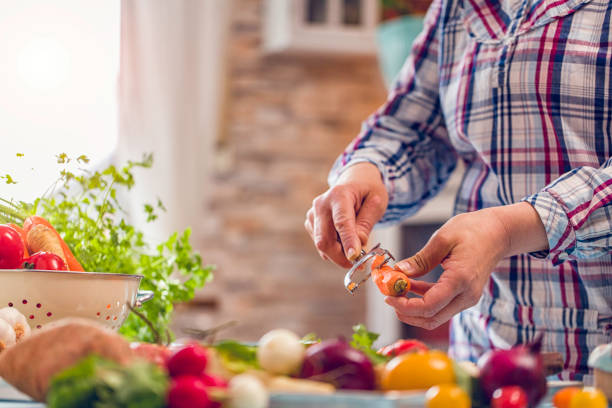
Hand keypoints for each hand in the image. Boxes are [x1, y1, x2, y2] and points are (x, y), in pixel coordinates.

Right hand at [304, 162, 387, 266]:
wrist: (355, 182)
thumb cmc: (368, 192)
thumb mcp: (377, 203)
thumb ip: (366, 224)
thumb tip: (357, 245)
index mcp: (338, 195)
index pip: (341, 222)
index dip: (347, 241)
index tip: (354, 257)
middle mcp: (321, 204)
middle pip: (325, 239)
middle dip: (341, 256)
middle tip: (359, 264)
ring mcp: (313, 214)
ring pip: (321, 245)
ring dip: (339, 253)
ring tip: (355, 246)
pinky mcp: (311, 223)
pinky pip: (321, 244)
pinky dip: (334, 249)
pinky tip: (345, 240)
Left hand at [386, 202, 547, 329]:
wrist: (499, 232)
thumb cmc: (474, 230)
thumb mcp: (442, 238)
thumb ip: (420, 259)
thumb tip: (398, 272)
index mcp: (461, 280)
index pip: (429, 306)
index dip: (405, 306)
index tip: (388, 296)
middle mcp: (466, 295)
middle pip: (431, 318)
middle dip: (406, 311)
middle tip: (388, 296)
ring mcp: (467, 297)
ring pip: (435, 315)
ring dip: (413, 307)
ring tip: (395, 290)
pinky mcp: (464, 295)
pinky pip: (440, 305)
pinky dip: (423, 300)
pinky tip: (409, 286)